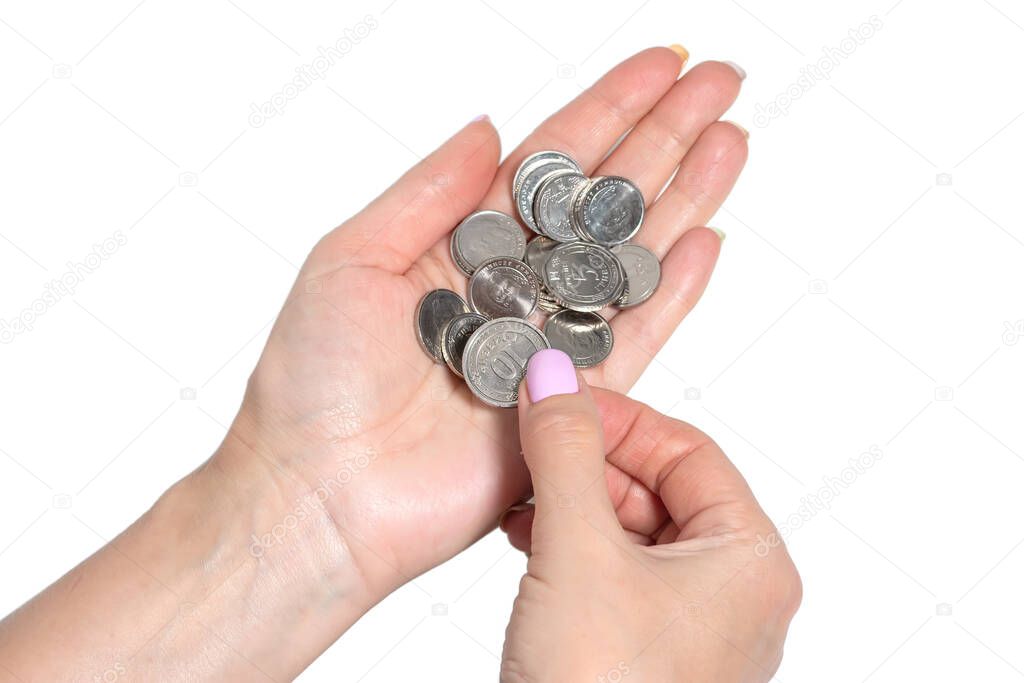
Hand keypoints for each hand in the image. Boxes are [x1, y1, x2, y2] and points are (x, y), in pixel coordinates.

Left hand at [216, 47, 748, 601]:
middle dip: (664, 137)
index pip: (548, 162)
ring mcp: (546, 343)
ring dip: (684, 199)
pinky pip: (636, 337)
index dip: (608, 109)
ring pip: (630, 258)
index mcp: (459, 244)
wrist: (323, 498)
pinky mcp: (571, 401)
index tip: (661, 64)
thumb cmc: (312, 382)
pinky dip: (673, 291)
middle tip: (721, 83)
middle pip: (602, 200)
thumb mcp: (351, 260)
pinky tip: (708, 240)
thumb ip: (429, 193)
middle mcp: (510, 287)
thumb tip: (489, 126)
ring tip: (732, 141)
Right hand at [499, 350, 799, 681]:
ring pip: (631, 530)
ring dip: (574, 502)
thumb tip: (555, 379)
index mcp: (749, 561)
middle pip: (659, 488)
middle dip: (589, 462)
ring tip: (523, 490)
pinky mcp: (644, 650)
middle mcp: (730, 593)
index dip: (620, 419)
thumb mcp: (579, 551)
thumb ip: (567, 452)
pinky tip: (528, 535)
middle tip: (533, 439)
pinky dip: (571, 545)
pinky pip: (613, 572)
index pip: (688, 451)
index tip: (561, 400)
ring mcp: (689, 626)